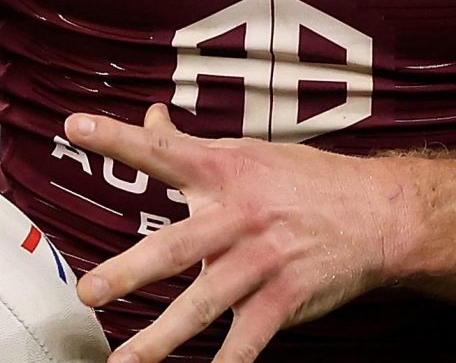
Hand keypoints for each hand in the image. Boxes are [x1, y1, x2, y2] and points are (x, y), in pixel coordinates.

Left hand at [64, 105, 418, 362]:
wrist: (378, 214)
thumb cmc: (308, 181)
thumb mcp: (250, 153)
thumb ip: (192, 145)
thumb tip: (152, 116)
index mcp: (226, 173)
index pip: (164, 150)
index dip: (120, 138)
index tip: (77, 127)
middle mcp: (239, 217)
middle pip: (177, 246)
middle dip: (131, 272)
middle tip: (90, 290)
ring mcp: (261, 263)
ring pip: (204, 303)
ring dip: (160, 337)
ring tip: (124, 360)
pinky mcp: (283, 300)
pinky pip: (248, 341)